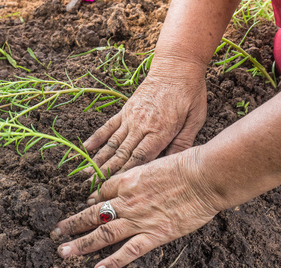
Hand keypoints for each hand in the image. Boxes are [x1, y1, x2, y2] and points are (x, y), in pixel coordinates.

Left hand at [53, 147, 220, 267]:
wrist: (204, 176)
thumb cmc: (184, 165)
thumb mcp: (155, 163)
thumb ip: (139, 174)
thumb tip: (128, 181)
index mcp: (128, 180)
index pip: (102, 192)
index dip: (92, 200)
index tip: (86, 206)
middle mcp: (127, 200)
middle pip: (93, 213)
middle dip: (73, 223)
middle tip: (55, 232)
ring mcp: (139, 218)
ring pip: (103, 233)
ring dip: (81, 244)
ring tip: (63, 252)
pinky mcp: (155, 234)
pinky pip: (129, 251)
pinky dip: (113, 262)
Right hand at [82, 71, 206, 176]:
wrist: (176, 66)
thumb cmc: (190, 93)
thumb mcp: (195, 119)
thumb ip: (183, 142)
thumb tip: (173, 164)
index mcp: (160, 130)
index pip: (141, 158)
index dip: (126, 175)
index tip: (114, 189)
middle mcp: (142, 125)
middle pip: (122, 154)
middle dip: (107, 173)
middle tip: (93, 188)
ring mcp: (131, 117)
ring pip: (112, 143)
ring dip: (98, 160)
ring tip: (85, 174)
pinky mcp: (126, 110)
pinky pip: (108, 126)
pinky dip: (96, 138)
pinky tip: (86, 149)